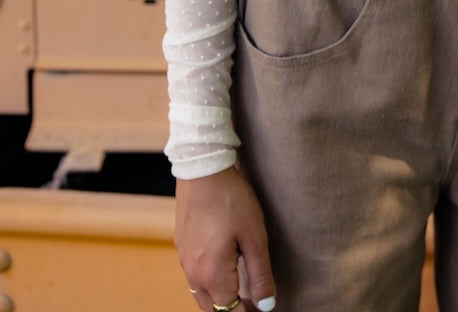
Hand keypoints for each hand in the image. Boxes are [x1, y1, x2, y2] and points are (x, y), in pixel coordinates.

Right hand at [176, 165, 276, 310]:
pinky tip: (223, 268)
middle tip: (253, 302)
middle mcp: (194, 273)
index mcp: (213, 275)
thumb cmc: (231, 200)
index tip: (261, 309)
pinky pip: (194, 277)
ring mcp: (184, 260)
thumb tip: (266, 305)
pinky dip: (209, 283)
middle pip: (213, 309)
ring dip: (219, 298)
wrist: (202, 169)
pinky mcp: (181, 246)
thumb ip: (260, 274)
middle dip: (232, 310)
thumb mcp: (254, 236)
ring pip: (201, 294)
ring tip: (240, 290)